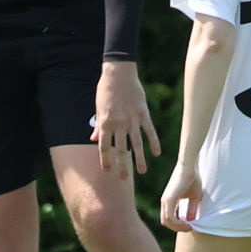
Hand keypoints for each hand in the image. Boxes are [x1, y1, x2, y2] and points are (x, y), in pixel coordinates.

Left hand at [90, 60, 161, 178]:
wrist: (118, 73)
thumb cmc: (105, 90)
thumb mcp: (98, 107)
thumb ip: (98, 125)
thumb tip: (93, 139)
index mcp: (105, 123)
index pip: (104, 146)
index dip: (105, 159)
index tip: (107, 171)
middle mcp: (118, 124)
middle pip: (120, 149)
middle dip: (122, 165)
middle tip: (124, 178)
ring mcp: (132, 119)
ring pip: (136, 143)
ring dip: (139, 158)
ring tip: (142, 172)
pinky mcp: (143, 113)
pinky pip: (149, 130)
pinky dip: (154, 142)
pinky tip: (157, 153)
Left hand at [159, 162, 201, 231]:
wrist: (190, 168)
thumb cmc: (192, 179)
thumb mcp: (194, 198)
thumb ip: (191, 209)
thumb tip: (191, 222)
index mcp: (169, 201)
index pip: (168, 218)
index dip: (178, 225)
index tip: (190, 225)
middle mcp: (165, 201)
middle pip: (166, 222)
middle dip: (177, 228)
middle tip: (189, 228)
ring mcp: (165, 200)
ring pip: (166, 221)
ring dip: (178, 228)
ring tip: (189, 226)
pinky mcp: (169, 199)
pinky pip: (170, 217)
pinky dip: (178, 224)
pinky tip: (188, 223)